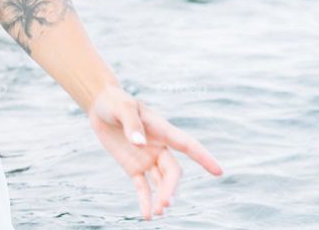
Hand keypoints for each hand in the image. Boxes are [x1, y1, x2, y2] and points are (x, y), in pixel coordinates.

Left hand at [87, 85, 222, 219]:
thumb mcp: (122, 107)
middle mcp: (159, 147)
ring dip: (161, 197)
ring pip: (161, 182)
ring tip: (157, 213)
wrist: (100, 106)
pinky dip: (145, 201)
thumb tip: (140, 143)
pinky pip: (142, 187)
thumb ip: (131, 124)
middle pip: (173, 172)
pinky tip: (147, 216)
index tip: (218, 172)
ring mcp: (147, 159)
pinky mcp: (133, 167)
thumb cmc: (115, 102)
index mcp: (162, 130)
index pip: (187, 145)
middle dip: (171, 188)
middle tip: (164, 203)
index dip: (203, 157)